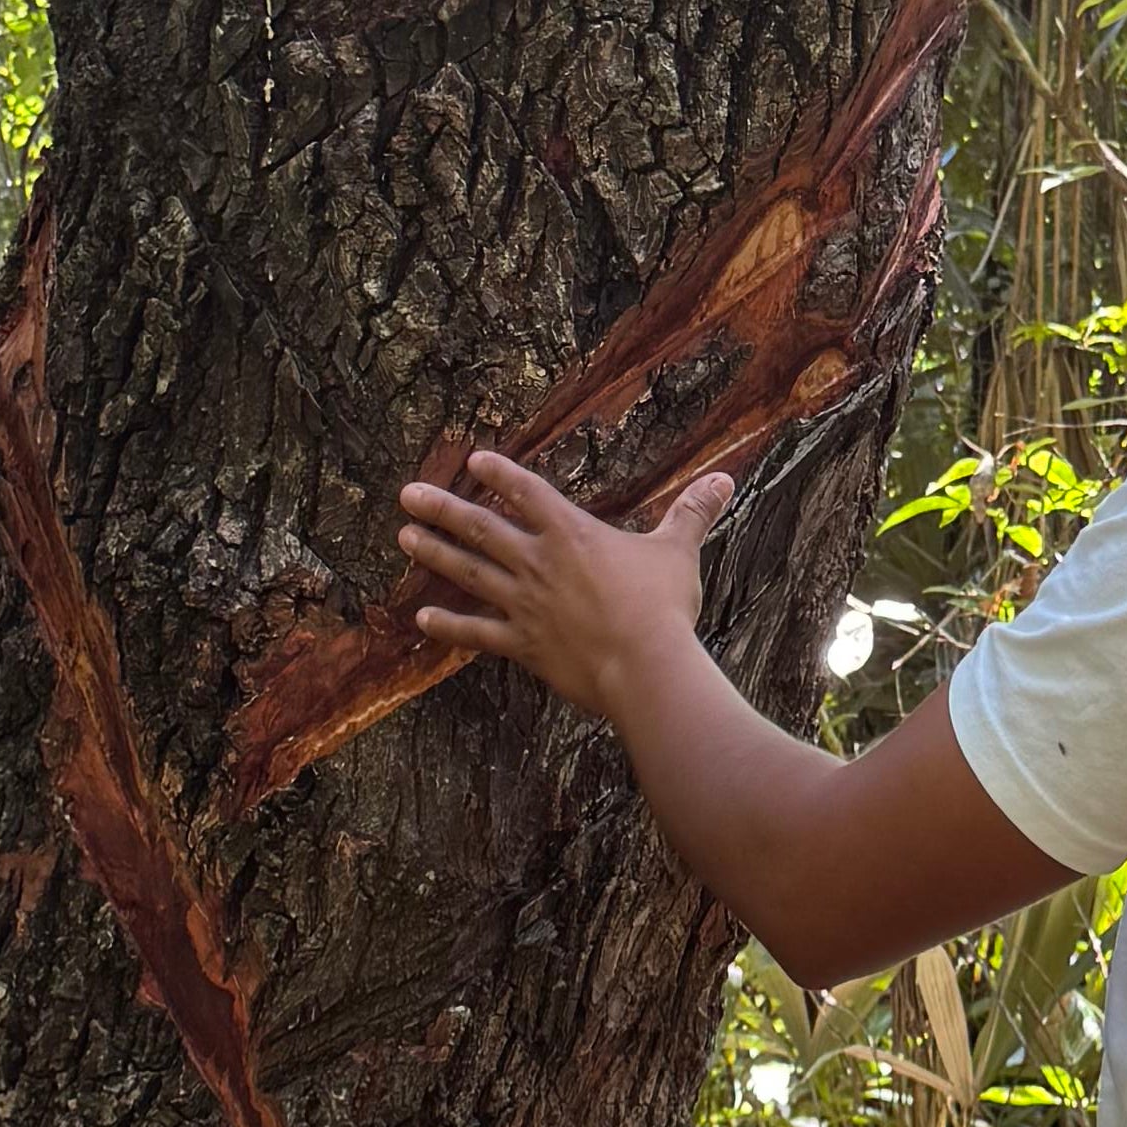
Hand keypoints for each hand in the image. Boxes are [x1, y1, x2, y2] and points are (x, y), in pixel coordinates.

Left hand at [399, 450, 737, 721]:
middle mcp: (539, 563)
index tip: (473, 458)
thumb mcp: (678, 552)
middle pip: (481, 527)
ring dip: (435, 554)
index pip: (528, 492)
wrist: (645, 668)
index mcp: (572, 534)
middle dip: (442, 508)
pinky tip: (422, 618)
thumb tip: (723, 480)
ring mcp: (525, 605)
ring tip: (403, 537)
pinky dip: (449, 626)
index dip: (500, 473)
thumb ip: (692, 513)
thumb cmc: (662, 608)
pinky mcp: (523, 644)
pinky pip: (477, 633)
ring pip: (469, 573)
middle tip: (408, 494)